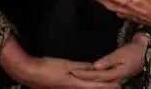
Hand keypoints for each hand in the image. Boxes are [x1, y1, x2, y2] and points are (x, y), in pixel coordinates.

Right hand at [0, 37, 119, 88]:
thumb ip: (81, 67)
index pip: (97, 85)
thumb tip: (95, 67)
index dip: (109, 85)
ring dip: (98, 87)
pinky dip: (89, 86)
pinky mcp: (65, 88)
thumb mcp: (66, 65)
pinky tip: (91, 84)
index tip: (120, 82)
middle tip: (119, 85)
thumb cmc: (48, 67)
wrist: (30, 74)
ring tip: (110, 85)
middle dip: (106, 87)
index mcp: (76, 84)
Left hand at [71, 35, 148, 83]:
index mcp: (116, 74)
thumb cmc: (133, 52)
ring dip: (88, 79)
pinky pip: (102, 78)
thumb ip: (108, 61)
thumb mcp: (121, 54)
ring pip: (99, 81)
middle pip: (96, 81)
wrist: (145, 52)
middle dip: (83, 79)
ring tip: (76, 75)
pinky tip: (89, 74)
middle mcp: (115, 79)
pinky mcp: (115, 75)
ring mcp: (116, 78)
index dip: (84, 75)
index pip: (96, 76)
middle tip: (70, 75)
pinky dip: (94, 77)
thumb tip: (95, 67)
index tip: (73, 72)